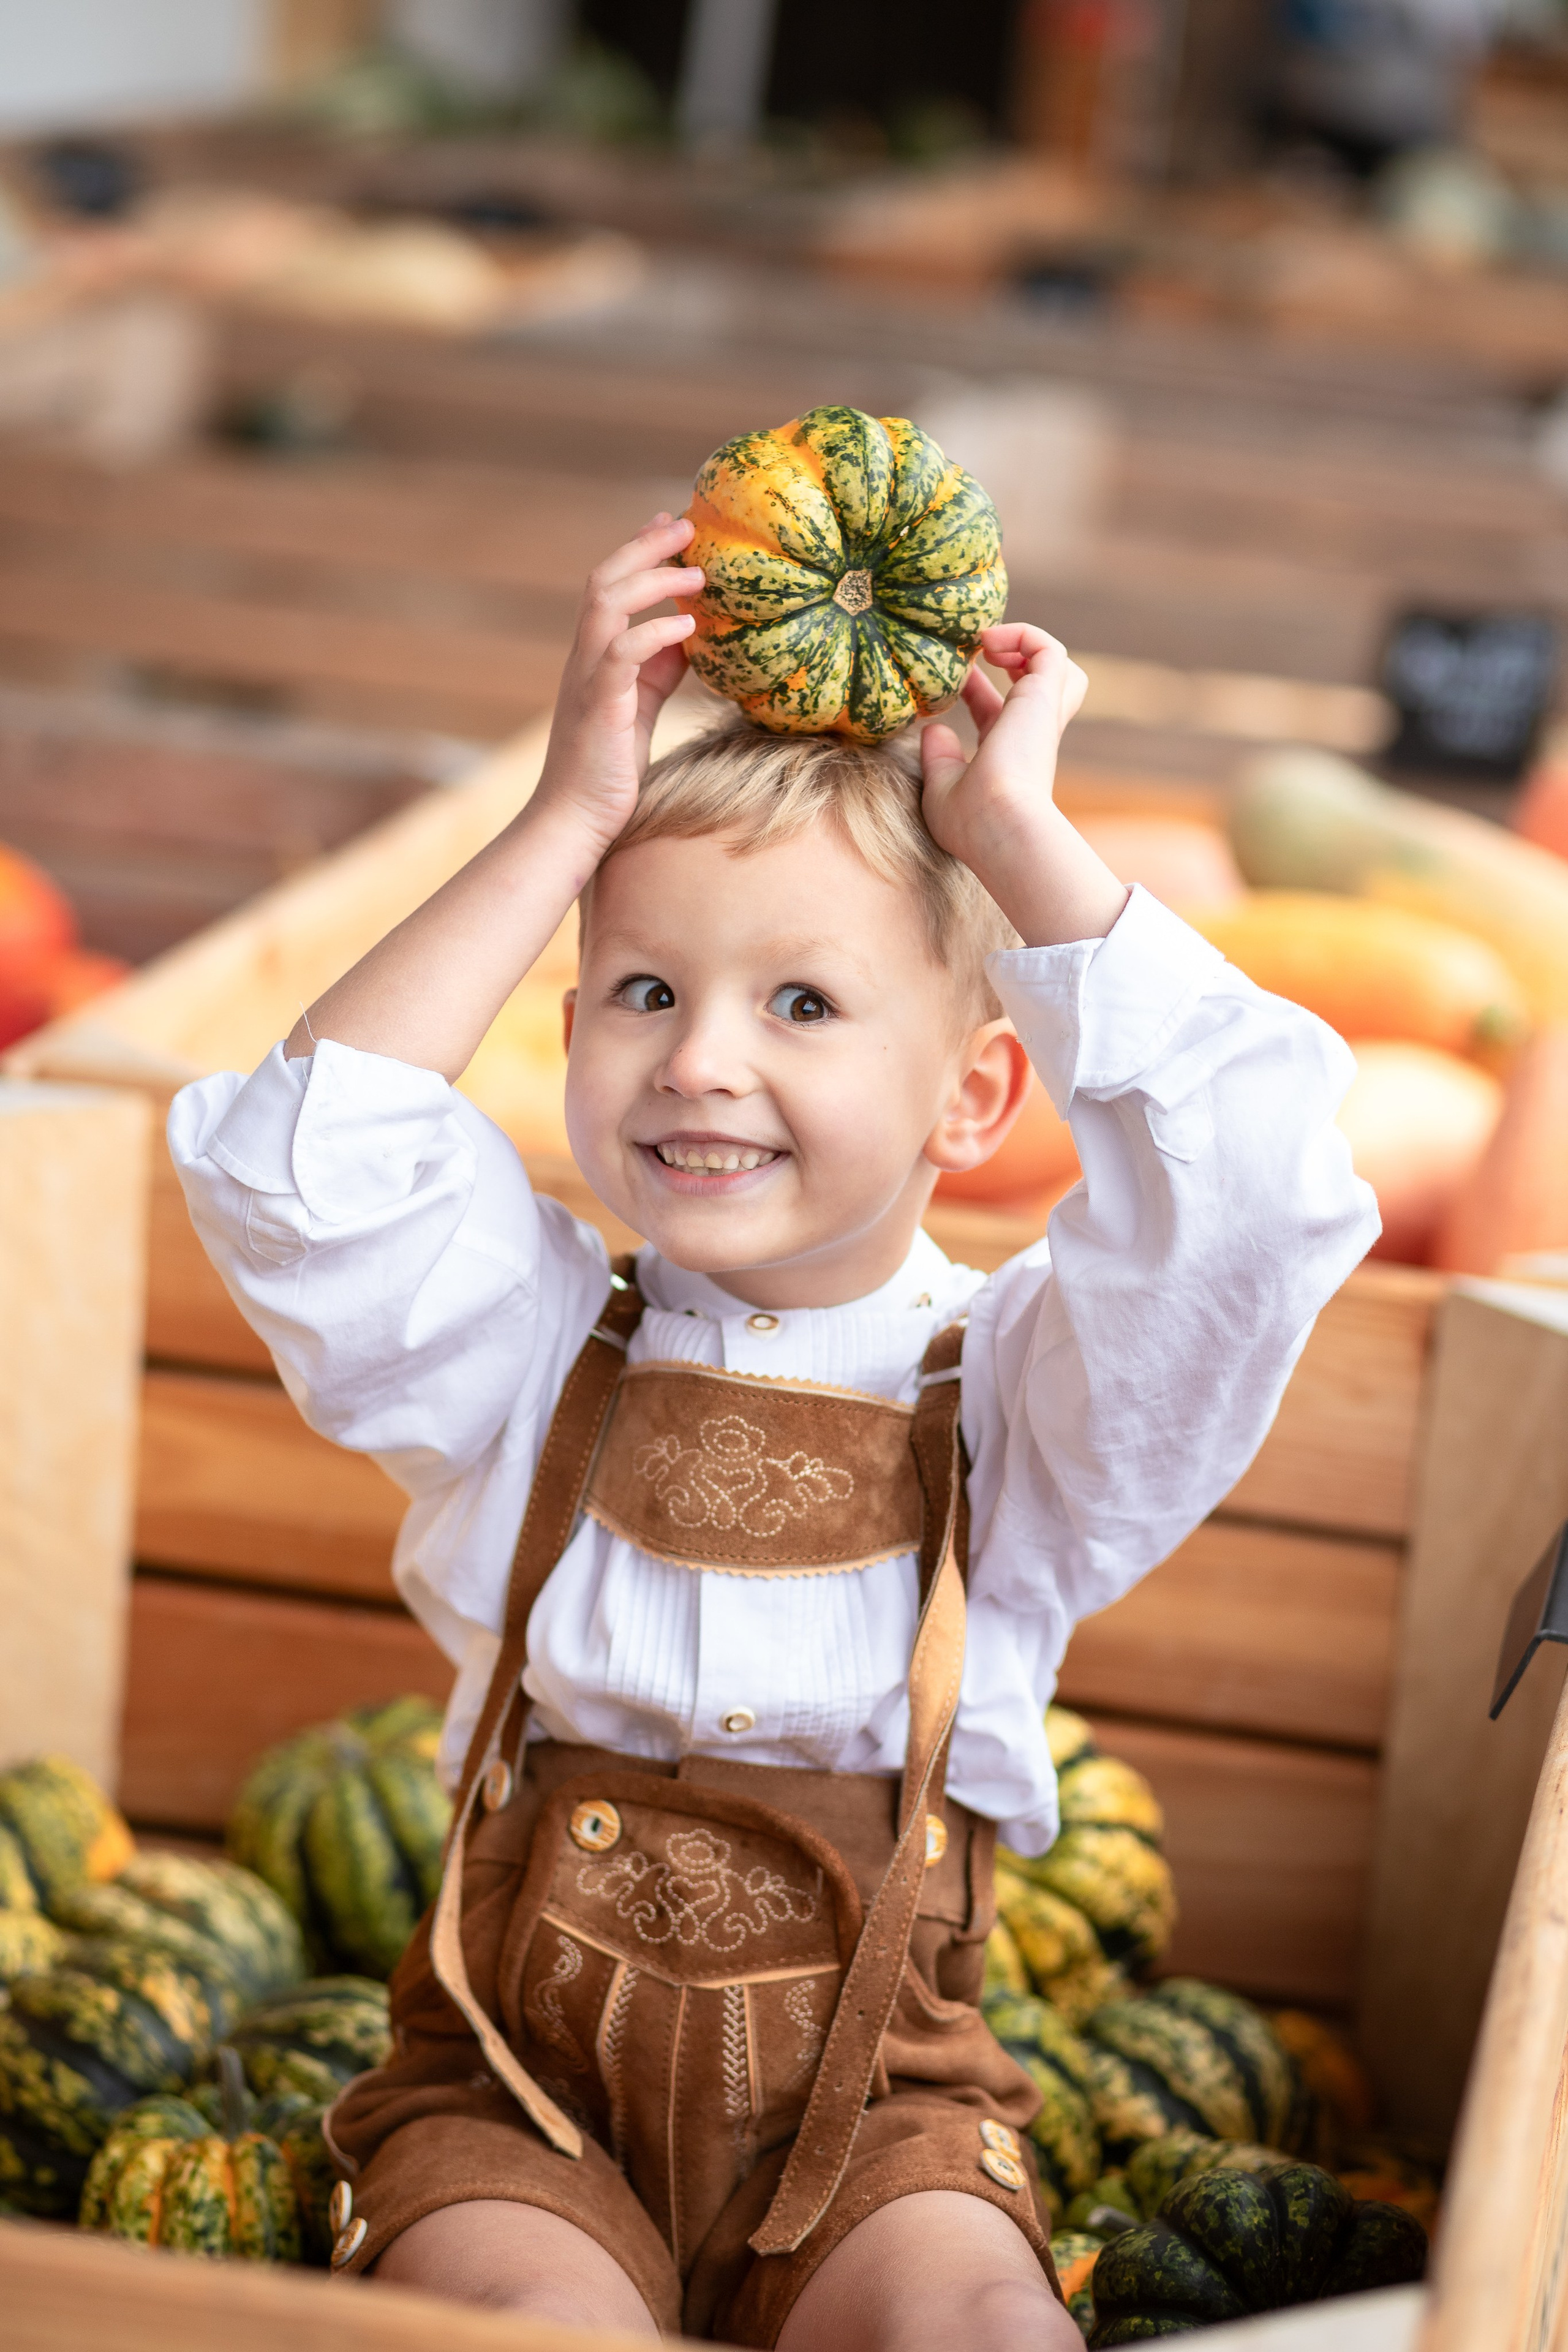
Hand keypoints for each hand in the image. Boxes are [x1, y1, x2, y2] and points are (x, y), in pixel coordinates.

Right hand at [532, 514, 702, 855]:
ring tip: (697, 575)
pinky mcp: (600, 705)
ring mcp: (587, 679)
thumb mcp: (638, 708)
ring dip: (653, 581)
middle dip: (645, 546)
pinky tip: (688, 627)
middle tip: (687, 525)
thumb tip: (687, 636)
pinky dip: (655, 632)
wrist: (573, 820)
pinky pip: (623, 654)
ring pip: (607, 604)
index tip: (670, 524)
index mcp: (592, 657)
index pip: (609, 587)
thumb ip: (657, 670)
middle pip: (604, 579)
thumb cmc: (606, 771)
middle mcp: (583, 658)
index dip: (638, 550)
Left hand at [920, 625, 1126, 947]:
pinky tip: (988, 641)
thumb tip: (934, 730)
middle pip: (1039, 687)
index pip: (996, 713)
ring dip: (1028, 645)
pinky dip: (1023, 634)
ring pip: (1060, 669)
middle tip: (978, 648)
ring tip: (989, 641)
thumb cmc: (972, 822)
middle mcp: (1031, 734)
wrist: (1001, 826)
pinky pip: (1048, 649)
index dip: (976, 690)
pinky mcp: (1045, 696)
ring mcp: (1042, 714)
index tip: (952, 678)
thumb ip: (938, 758)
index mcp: (1007, 756)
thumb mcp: (942, 789)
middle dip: (1013, 660)